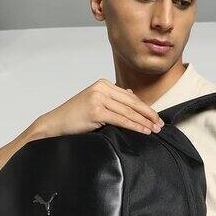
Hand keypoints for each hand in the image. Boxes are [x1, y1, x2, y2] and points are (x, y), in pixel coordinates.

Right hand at [29, 78, 163, 138]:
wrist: (54, 124)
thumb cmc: (74, 118)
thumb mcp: (95, 103)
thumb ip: (113, 99)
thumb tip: (131, 95)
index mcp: (102, 84)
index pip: (130, 97)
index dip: (145, 108)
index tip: (156, 118)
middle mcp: (101, 88)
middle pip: (132, 103)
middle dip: (148, 114)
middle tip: (160, 124)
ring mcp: (98, 98)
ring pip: (128, 111)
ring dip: (144, 122)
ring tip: (155, 130)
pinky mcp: (96, 110)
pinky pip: (121, 119)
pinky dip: (134, 126)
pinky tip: (143, 131)